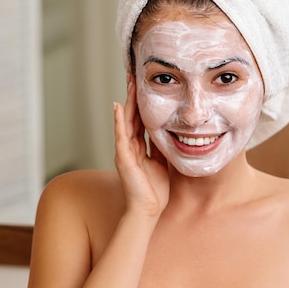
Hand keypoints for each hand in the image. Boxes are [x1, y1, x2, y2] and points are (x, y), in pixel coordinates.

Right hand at [114, 81, 168, 218]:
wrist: (147, 211)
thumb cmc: (155, 191)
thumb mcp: (162, 163)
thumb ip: (161, 148)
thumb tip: (170, 133)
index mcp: (139, 148)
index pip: (140, 121)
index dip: (142, 104)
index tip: (145, 86)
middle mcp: (129, 147)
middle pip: (131, 117)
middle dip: (133, 97)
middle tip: (135, 76)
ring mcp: (124, 152)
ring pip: (126, 122)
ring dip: (127, 102)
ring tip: (128, 84)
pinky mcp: (123, 158)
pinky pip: (121, 136)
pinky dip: (119, 121)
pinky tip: (118, 107)